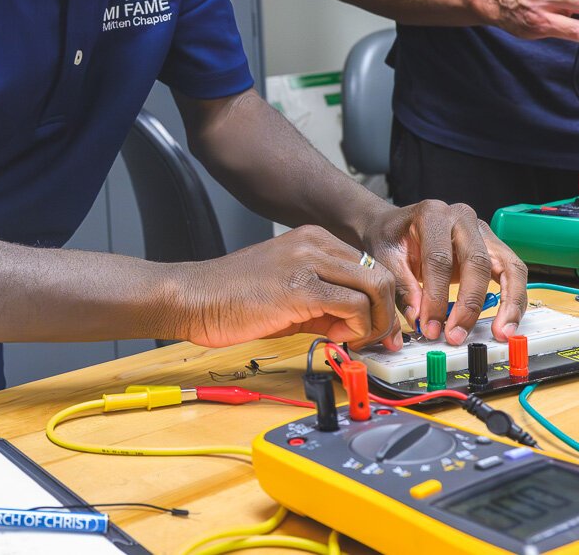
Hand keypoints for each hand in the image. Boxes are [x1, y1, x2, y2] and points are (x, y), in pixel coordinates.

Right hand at [172, 225, 404, 350]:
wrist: (194, 298)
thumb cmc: (233, 299)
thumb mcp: (289, 295)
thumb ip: (324, 304)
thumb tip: (356, 325)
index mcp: (312, 239)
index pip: (369, 267)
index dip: (377, 303)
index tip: (372, 329)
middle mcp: (314, 243)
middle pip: (380, 274)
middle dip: (384, 313)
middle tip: (372, 339)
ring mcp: (307, 261)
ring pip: (376, 286)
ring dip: (373, 322)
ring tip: (350, 339)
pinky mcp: (299, 287)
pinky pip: (352, 305)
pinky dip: (356, 328)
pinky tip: (334, 337)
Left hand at [361, 200, 527, 345]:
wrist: (398, 225)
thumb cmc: (392, 238)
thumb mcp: (386, 257)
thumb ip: (402, 287)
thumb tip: (420, 317)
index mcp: (432, 214)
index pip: (439, 259)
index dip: (435, 296)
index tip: (429, 325)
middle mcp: (462, 217)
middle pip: (477, 262)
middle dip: (469, 304)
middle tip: (456, 334)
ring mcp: (482, 231)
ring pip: (508, 266)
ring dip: (508, 303)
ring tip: (501, 333)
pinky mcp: (494, 247)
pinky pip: (513, 273)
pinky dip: (514, 299)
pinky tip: (508, 322)